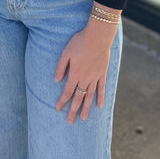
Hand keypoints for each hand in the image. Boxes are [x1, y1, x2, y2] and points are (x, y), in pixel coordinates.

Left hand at [55, 7, 119, 124]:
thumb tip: (56, 80)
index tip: (57, 109)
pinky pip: (101, 89)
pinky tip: (99, 106)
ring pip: (90, 96)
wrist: (98, 36)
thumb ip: (61, 67)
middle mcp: (85, 78)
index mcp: (75, 74)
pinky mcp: (103, 74)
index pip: (67, 91)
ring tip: (83, 118)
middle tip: (70, 121)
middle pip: (78, 97)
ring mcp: (95, 77)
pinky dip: (100, 98)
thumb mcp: (66, 52)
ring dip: (86, 108)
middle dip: (73, 110)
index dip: (62, 101)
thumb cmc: (80, 42)